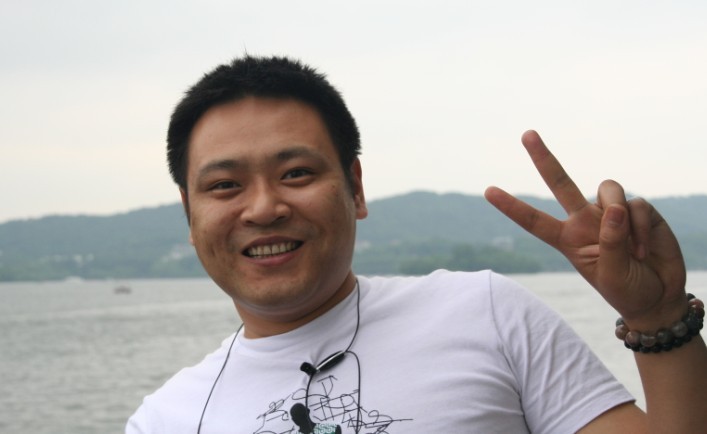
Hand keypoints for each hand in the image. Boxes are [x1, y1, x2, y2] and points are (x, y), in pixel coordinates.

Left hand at [484, 130, 686, 327]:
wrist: (658, 296)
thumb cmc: (627, 290)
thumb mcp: (611, 274)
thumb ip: (611, 242)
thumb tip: (615, 208)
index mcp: (567, 239)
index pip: (534, 221)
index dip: (512, 207)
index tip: (488, 191)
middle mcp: (584, 220)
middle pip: (560, 183)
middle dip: (544, 158)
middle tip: (526, 134)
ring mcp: (611, 212)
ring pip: (608, 189)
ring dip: (620, 215)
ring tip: (631, 249)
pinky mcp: (638, 209)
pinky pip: (636, 204)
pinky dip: (640, 226)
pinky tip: (643, 248)